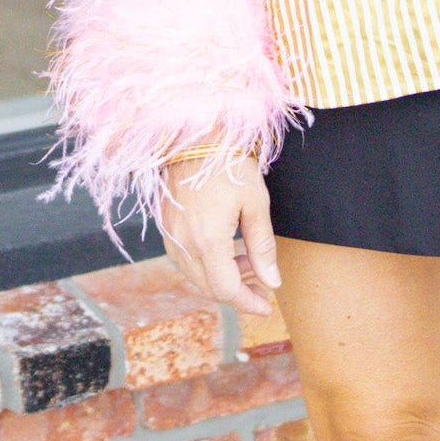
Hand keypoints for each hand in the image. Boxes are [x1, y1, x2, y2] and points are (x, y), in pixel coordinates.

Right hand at [160, 152, 280, 315]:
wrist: (195, 134)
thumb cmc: (230, 163)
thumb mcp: (255, 203)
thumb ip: (262, 246)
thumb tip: (273, 282)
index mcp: (208, 241)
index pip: (226, 289)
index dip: (248, 303)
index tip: (268, 306)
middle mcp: (184, 244)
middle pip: (210, 288)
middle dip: (238, 292)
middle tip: (263, 286)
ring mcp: (171, 236)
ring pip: (196, 276)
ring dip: (222, 278)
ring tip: (249, 263)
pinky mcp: (166, 226)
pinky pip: (185, 260)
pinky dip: (207, 265)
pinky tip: (226, 252)